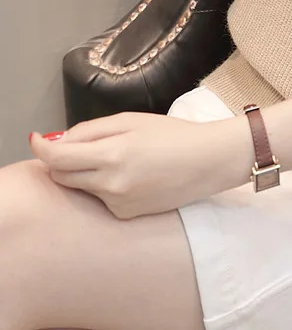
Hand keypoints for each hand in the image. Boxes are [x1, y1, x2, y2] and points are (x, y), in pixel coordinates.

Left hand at [29, 112, 253, 219]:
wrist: (210, 161)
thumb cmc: (175, 134)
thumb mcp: (133, 120)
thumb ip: (92, 129)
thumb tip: (59, 141)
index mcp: (113, 154)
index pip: (57, 158)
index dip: (41, 147)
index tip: (37, 139)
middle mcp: (111, 184)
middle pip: (62, 177)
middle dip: (62, 162)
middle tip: (81, 146)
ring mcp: (118, 204)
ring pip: (82, 188)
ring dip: (86, 174)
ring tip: (120, 158)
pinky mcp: (127, 215)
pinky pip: (102, 200)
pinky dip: (106, 187)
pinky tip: (133, 176)